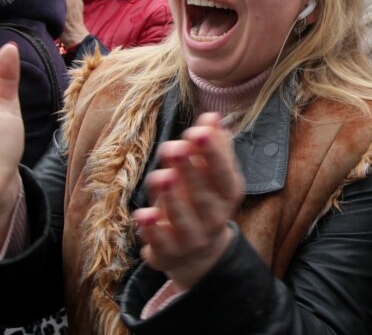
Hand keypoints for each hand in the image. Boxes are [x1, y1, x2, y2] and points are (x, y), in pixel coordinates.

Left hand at [133, 113, 243, 289]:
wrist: (198, 252)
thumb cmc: (201, 199)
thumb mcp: (210, 174)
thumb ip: (212, 146)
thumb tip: (212, 116)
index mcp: (228, 195)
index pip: (224, 174)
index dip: (213, 154)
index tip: (199, 132)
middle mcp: (215, 219)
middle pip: (203, 196)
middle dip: (189, 172)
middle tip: (174, 148)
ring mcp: (193, 240)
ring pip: (184, 221)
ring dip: (172, 199)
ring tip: (160, 176)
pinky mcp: (169, 255)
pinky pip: (161, 244)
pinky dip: (152, 231)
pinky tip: (143, 214)